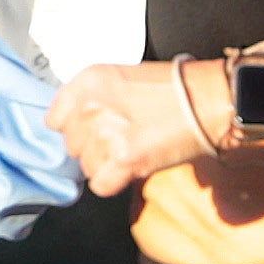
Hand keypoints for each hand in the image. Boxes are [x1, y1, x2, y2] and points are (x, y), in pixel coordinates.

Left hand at [52, 57, 209, 200]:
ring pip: (87, 168)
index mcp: (88, 81)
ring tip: (134, 151)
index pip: (55, 120)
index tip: (92, 132)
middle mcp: (90, 106)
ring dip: (107, 166)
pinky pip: (101, 185)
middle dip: (94, 149)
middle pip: (72, 146)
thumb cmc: (174, 89)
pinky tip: (134, 167)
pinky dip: (116, 182)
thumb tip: (79, 127)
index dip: (75, 130)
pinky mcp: (123, 159)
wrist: (208, 100)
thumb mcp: (122, 78)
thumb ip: (94, 99)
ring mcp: (104, 134)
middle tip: (123, 141)